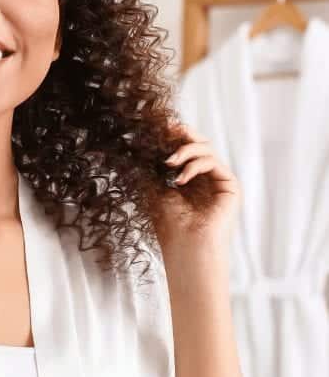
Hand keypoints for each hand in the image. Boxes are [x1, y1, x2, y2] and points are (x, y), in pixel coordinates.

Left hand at [155, 121, 240, 263]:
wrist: (185, 248)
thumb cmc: (169, 225)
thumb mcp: (156, 188)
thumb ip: (157, 166)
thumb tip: (146, 141)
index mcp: (190, 177)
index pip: (185, 149)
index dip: (175, 136)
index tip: (158, 128)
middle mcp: (207, 177)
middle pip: (200, 143)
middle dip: (184, 134)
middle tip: (168, 130)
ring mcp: (219, 181)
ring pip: (207, 150)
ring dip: (186, 150)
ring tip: (169, 162)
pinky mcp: (230, 187)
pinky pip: (214, 163)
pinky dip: (195, 165)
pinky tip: (180, 179)